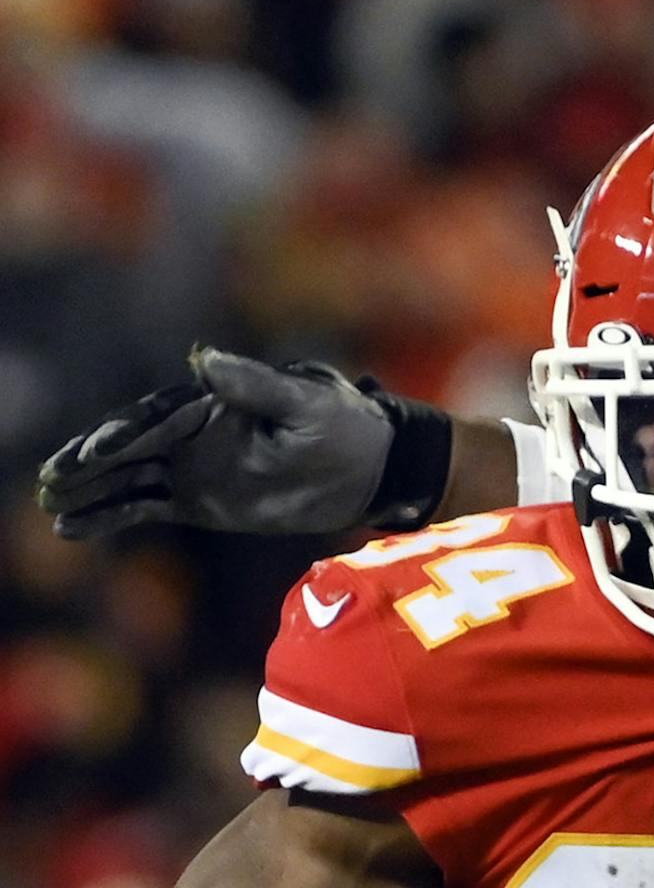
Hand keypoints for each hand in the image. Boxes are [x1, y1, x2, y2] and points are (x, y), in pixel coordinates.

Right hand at [35, 349, 450, 537]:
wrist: (369, 469)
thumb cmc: (343, 426)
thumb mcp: (306, 404)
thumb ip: (255, 386)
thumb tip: (204, 359)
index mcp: (212, 403)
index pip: (157, 418)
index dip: (125, 434)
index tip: (94, 452)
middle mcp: (192, 433)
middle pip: (129, 447)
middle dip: (89, 463)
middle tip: (51, 480)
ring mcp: (191, 467)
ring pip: (128, 479)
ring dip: (90, 491)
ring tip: (51, 506)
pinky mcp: (198, 501)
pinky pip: (145, 507)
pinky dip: (110, 517)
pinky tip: (72, 529)